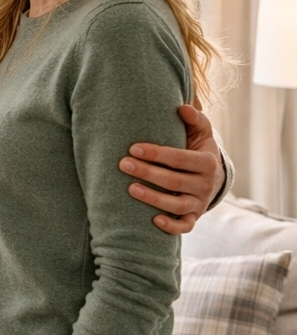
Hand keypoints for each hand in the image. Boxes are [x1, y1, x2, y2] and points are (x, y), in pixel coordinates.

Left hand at [121, 104, 224, 233]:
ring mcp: (199, 203)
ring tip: (130, 189)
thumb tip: (182, 108)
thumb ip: (194, 119)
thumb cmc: (197, 150)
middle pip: (174, 182)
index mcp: (207, 163)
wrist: (212, 176)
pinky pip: (185, 226)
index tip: (133, 148)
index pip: (179, 159)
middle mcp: (205, 185)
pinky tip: (153, 220)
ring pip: (177, 205)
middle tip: (122, 164)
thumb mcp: (201, 133)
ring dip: (153, 198)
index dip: (157, 154)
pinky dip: (171, 226)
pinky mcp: (193, 217)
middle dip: (147, 173)